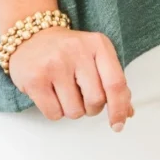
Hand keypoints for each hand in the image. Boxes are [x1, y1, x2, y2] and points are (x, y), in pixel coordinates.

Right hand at [7, 25, 135, 125]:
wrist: (32, 37)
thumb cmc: (67, 49)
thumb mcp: (95, 55)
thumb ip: (113, 80)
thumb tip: (127, 111)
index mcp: (98, 44)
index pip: (116, 82)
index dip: (119, 108)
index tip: (119, 123)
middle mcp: (78, 51)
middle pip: (96, 101)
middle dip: (91, 107)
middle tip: (82, 95)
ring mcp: (55, 64)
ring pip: (75, 112)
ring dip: (72, 109)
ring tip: (65, 90)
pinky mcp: (36, 79)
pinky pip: (54, 114)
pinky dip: (55, 111)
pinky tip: (51, 93)